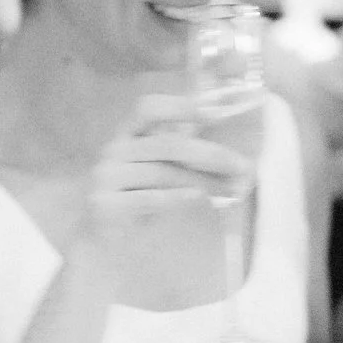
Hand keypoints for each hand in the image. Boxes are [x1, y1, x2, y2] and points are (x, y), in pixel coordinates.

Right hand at [91, 93, 251, 226]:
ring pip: (163, 173)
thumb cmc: (137, 195)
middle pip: (167, 144)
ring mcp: (107, 176)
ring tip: (232, 191)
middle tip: (242, 166)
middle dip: (210, 155)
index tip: (212, 113)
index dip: (178, 106)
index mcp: (127, 133)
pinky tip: (198, 198)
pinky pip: (147, 198)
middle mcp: (114, 149)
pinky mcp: (105, 203)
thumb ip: (179, 151)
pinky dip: (176, 198)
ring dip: (204, 182)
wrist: (101, 236)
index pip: (148, 108)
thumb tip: (225, 141)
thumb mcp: (156, 168)